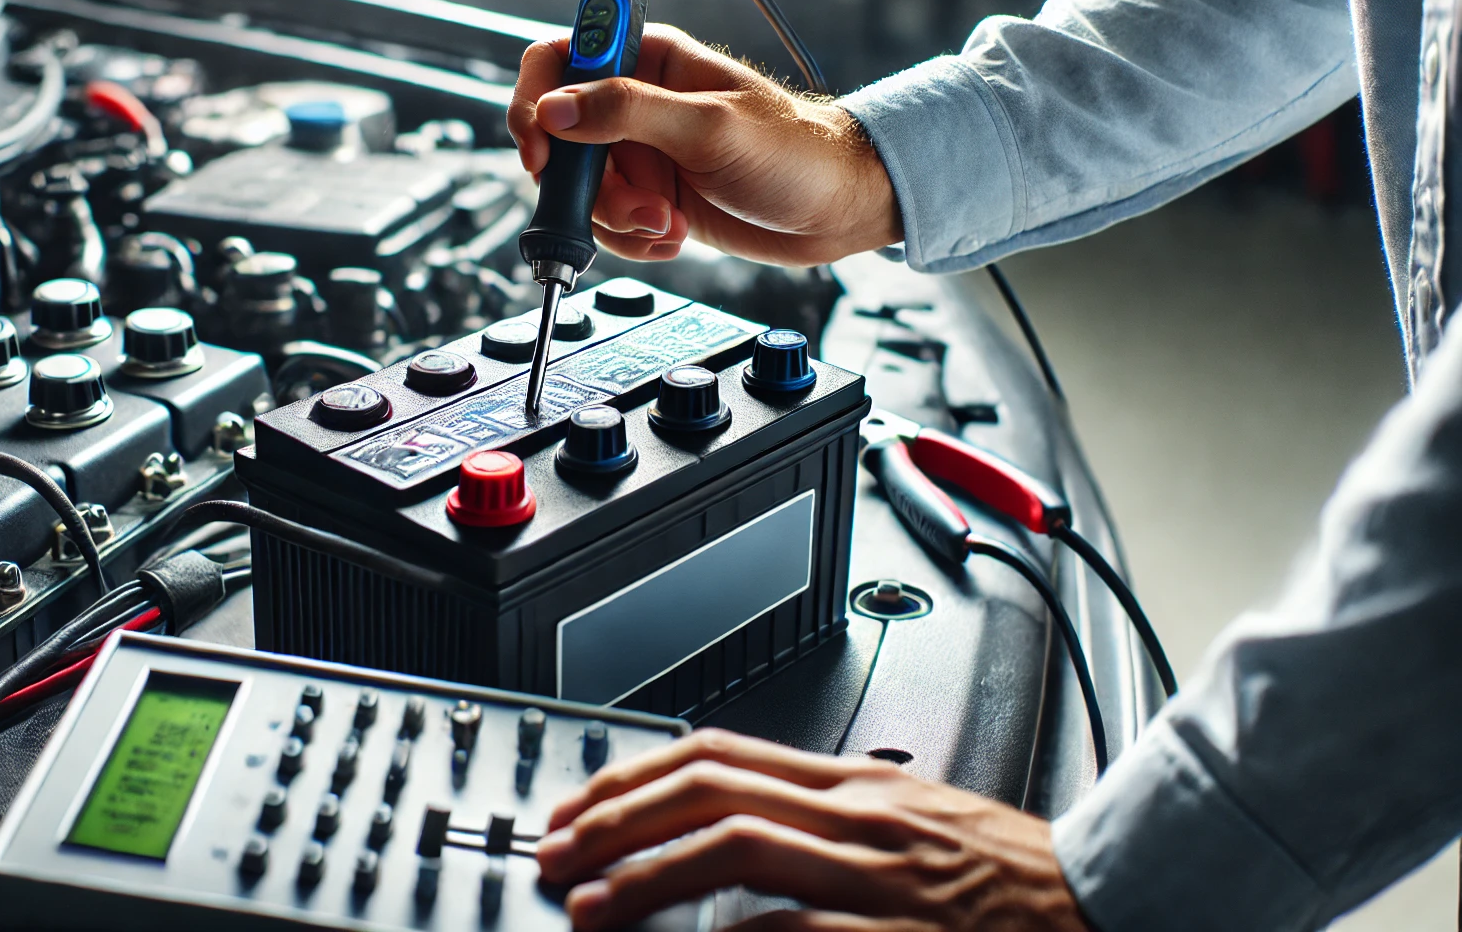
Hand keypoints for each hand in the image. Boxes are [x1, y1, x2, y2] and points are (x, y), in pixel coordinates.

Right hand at [506, 25, 901, 266]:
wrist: (836, 209)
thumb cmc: (795, 154)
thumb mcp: (709, 128)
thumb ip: (627, 113)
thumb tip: (556, 110)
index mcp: (649, 61)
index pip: (558, 61)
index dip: (536, 102)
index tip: (543, 149)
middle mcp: (637, 104)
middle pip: (562, 142)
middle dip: (592, 187)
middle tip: (639, 206)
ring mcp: (642, 154)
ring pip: (583, 192)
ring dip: (619, 220)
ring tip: (670, 223)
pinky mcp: (651, 197)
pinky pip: (608, 224)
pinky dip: (633, 240)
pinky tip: (674, 236)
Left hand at [536, 729, 1088, 931]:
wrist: (1108, 904)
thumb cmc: (1009, 875)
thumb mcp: (906, 821)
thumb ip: (821, 816)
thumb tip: (725, 821)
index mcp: (855, 782)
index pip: (717, 751)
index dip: (630, 774)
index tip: (577, 806)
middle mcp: (859, 815)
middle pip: (709, 788)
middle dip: (616, 818)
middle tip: (557, 853)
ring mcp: (881, 875)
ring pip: (737, 848)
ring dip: (648, 876)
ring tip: (591, 906)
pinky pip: (797, 931)